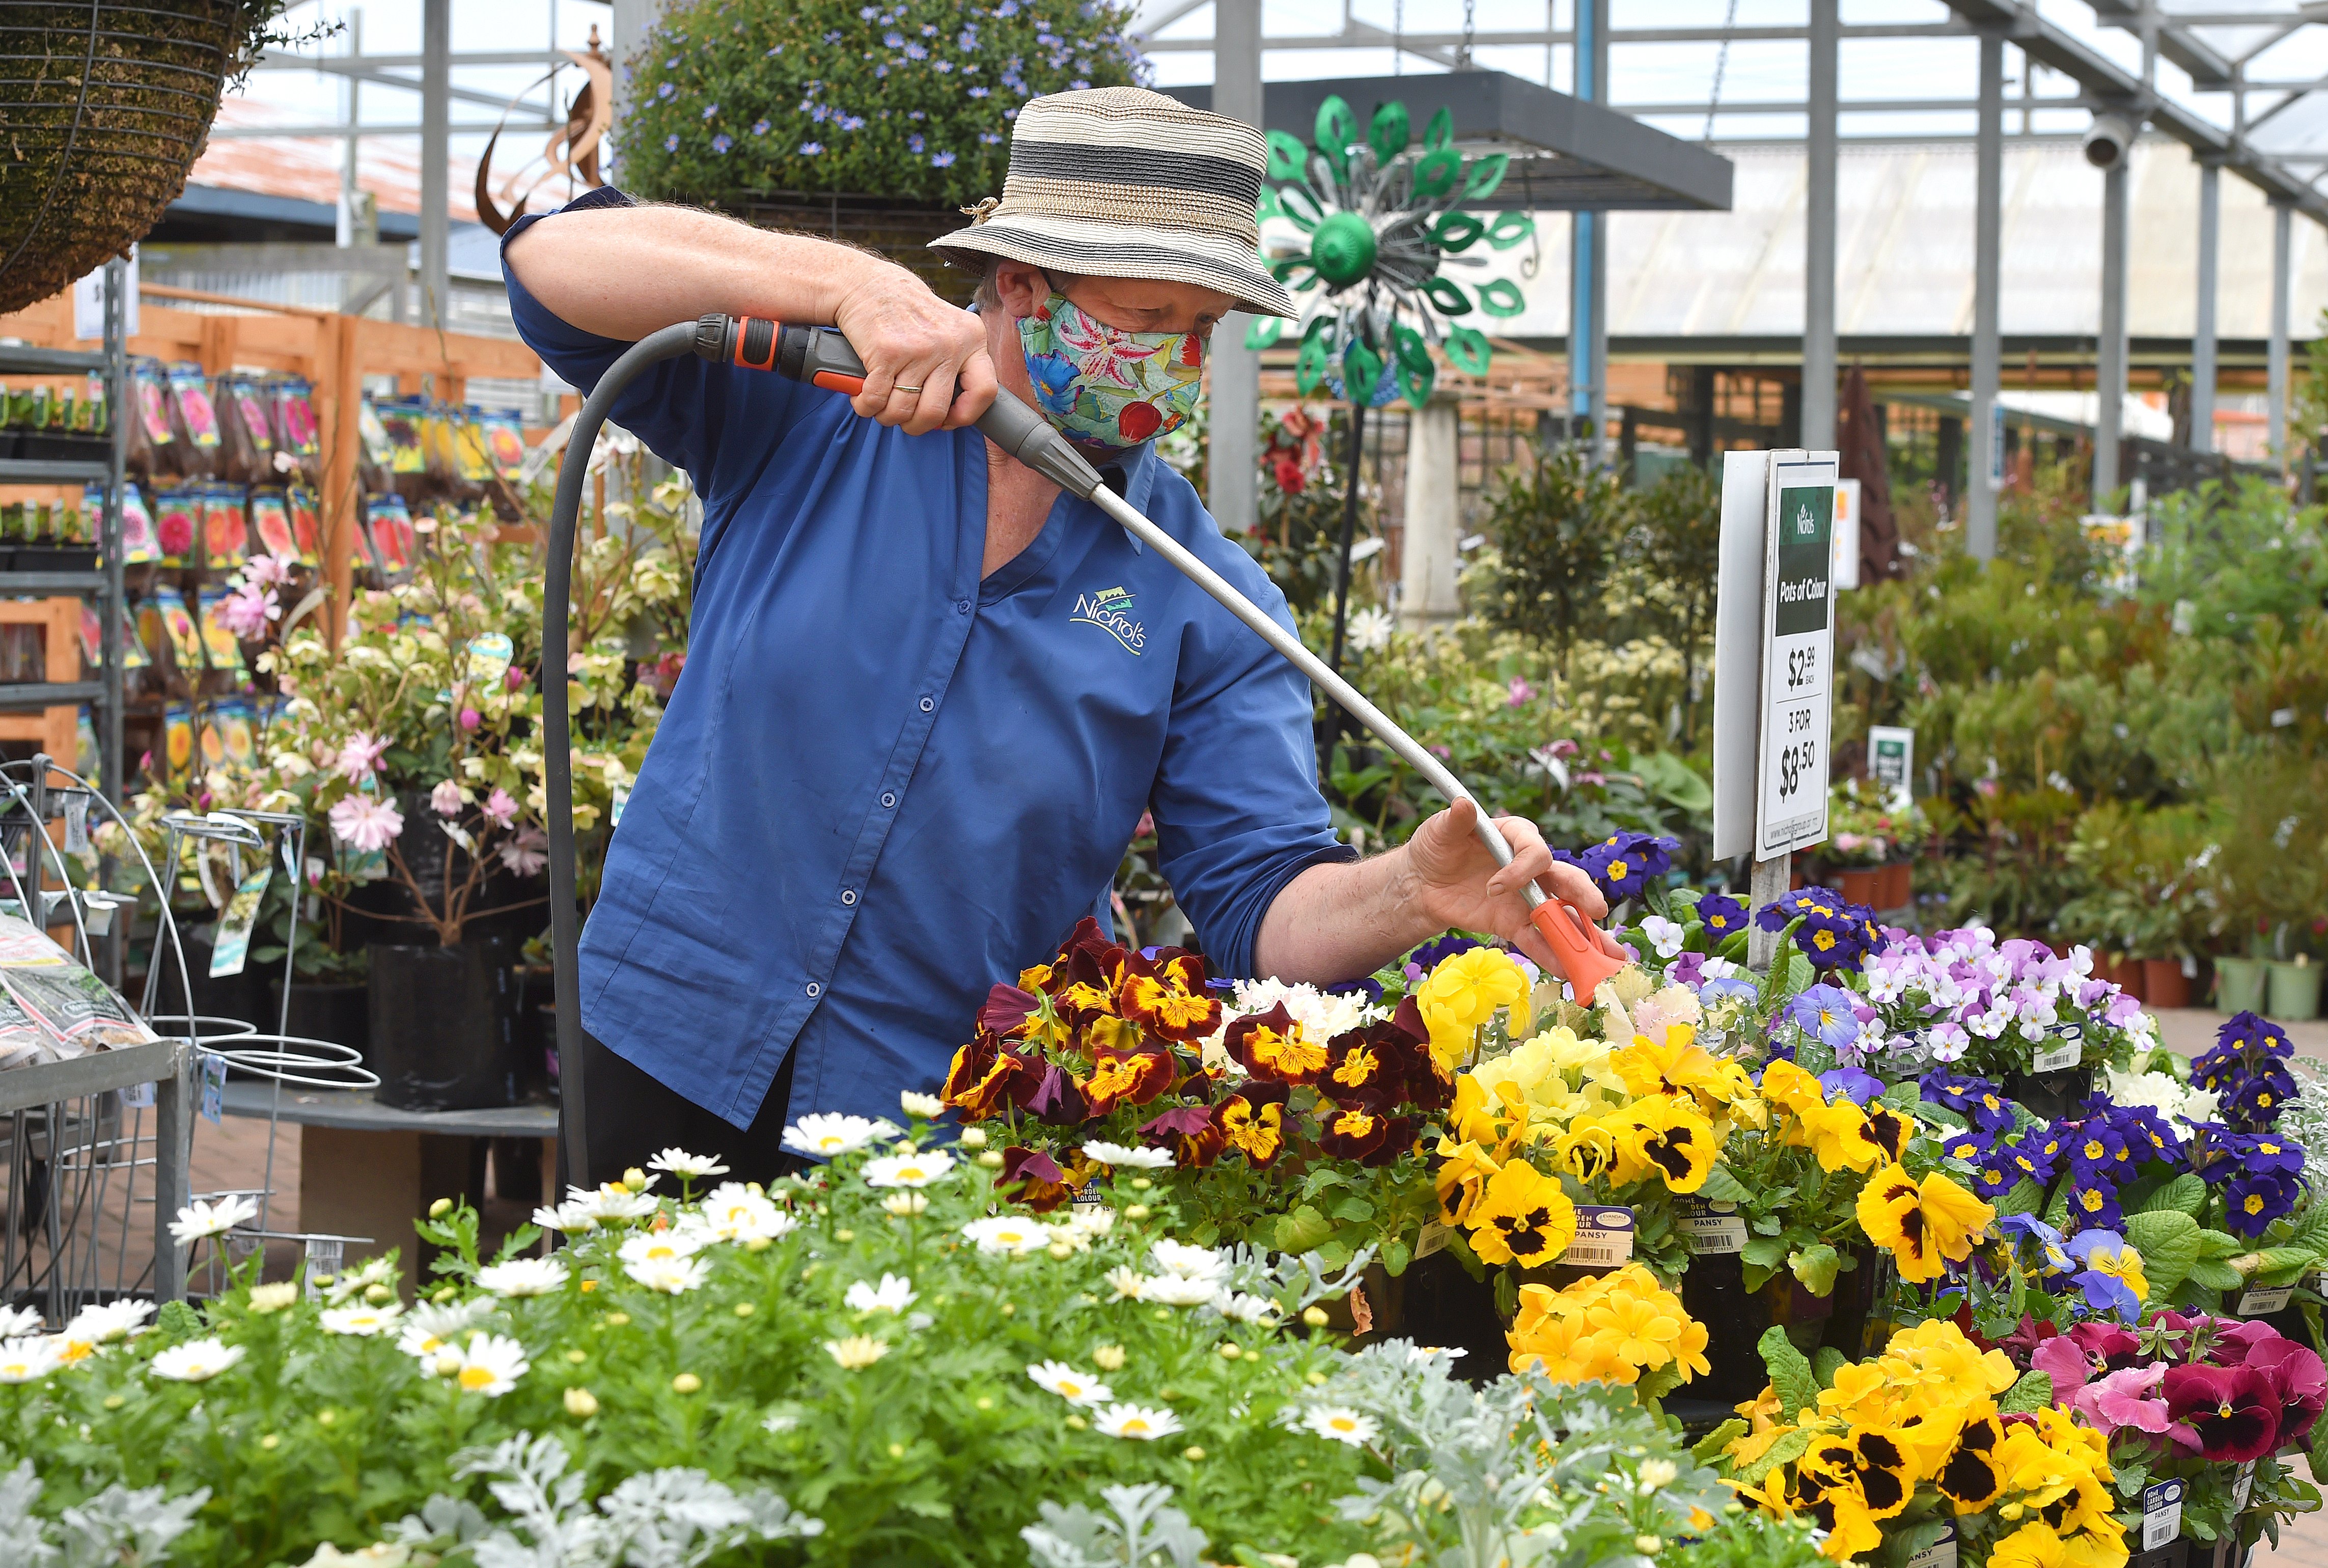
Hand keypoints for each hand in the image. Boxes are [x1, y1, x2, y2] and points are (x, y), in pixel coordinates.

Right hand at [831, 265, 997, 435]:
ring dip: (887, 416)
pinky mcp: (885, 352)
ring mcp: (917, 348)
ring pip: (903, 410)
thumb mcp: (947, 328)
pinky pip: (876, 400)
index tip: (947, 419)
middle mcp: (949, 343)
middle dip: (916, 425)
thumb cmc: (906, 312)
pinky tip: (864, 397)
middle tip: (905, 418)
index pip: (985, 391)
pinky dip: (866, 406)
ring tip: (882, 404)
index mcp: (972, 337)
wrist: (865, 284)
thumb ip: (958, 363)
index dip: (965, 415)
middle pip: (936, 411)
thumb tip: (955, 413)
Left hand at [1400, 799, 1625, 980]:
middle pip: (1565, 879)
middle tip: (1597, 911)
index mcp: (1517, 836)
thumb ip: (1456, 819)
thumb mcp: (1440, 829)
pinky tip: (1567, 970)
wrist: (1422, 881)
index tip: (1494, 887)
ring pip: (1559, 914)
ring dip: (1581, 934)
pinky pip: (1536, 939)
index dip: (1522, 869)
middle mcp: (1529, 867)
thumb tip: (1463, 805)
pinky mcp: (1512, 922)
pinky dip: (1550, 954)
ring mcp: (1525, 897)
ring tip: (1604, 955)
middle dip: (1582, 895)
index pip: (1535, 851)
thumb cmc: (1437, 846)